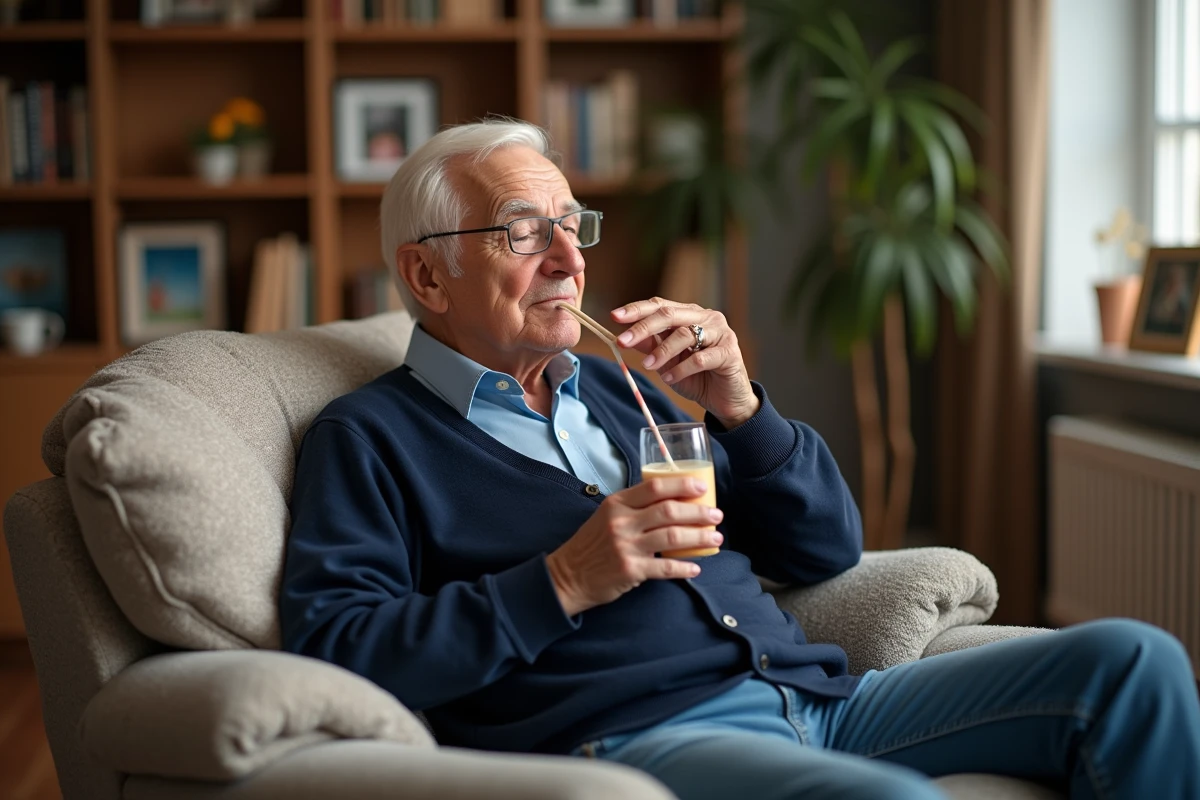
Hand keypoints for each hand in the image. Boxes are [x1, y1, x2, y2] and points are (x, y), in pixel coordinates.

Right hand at [546, 477, 723, 615]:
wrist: (568, 575)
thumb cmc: (592, 544)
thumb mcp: (606, 515)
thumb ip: (633, 507)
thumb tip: (672, 500)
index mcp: (617, 503)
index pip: (654, 487)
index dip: (681, 484)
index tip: (701, 486)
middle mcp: (621, 522)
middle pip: (669, 511)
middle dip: (698, 512)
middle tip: (716, 515)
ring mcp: (626, 546)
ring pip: (672, 537)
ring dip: (699, 537)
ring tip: (716, 538)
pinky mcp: (630, 570)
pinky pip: (665, 567)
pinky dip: (684, 568)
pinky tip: (696, 568)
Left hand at [612, 298, 759, 428]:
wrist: (725, 400)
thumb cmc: (696, 378)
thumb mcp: (667, 362)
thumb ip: (651, 346)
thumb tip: (625, 336)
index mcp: (689, 314)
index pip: (660, 305)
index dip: (636, 310)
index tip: (614, 317)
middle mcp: (706, 318)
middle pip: (670, 314)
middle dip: (643, 327)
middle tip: (623, 341)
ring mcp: (720, 333)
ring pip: (684, 335)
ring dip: (661, 352)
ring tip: (648, 366)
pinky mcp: (729, 352)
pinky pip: (700, 358)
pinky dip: (681, 369)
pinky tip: (670, 378)